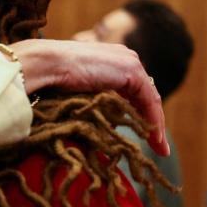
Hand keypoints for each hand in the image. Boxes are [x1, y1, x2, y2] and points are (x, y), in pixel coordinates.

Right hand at [10, 39, 168, 154]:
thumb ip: (94, 102)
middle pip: (144, 95)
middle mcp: (124, 58)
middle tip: (158, 146)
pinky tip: (154, 139)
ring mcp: (129, 62)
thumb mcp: (78, 93)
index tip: (143, 136)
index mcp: (111, 61)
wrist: (47, 64)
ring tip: (159, 148)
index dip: (139, 114)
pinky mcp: (132, 71)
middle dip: (151, 121)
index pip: (133, 91)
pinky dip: (153, 120)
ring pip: (150, 99)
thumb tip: (102, 126)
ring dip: (155, 125)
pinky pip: (149, 100)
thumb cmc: (52, 79)